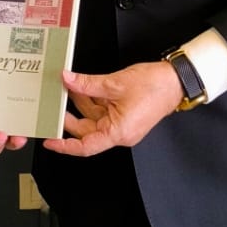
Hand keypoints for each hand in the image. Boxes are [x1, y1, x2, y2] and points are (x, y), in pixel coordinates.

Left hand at [42, 61, 183, 156]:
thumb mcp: (115, 83)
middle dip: (70, 116)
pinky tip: (83, 87)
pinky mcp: (124, 115)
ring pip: (94, 118)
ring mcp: (122, 124)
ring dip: (81, 104)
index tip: (50, 141)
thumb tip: (68, 80)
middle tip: (54, 104)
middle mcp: (120, 133)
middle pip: (87, 130)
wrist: (176, 81)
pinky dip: (92, 100)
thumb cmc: (155, 86)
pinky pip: (103, 111)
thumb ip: (88, 84)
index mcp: (118, 132)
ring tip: (67, 88)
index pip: (85, 146)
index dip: (65, 146)